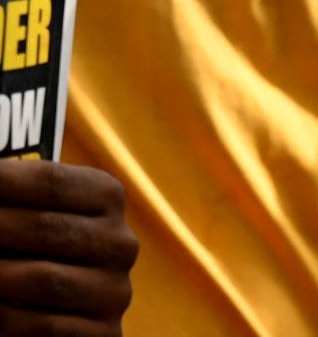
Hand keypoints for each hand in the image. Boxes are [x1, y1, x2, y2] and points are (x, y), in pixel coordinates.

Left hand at [0, 162, 137, 334]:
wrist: (54, 309)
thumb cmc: (28, 254)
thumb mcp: (26, 218)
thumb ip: (7, 199)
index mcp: (108, 199)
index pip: (50, 182)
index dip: (1, 181)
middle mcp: (119, 242)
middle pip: (44, 228)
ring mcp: (114, 290)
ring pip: (43, 279)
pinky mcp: (104, 332)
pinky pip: (44, 326)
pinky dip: (4, 318)